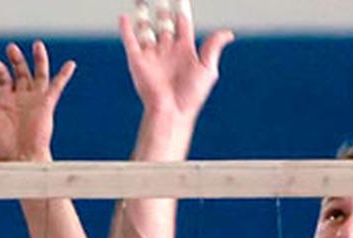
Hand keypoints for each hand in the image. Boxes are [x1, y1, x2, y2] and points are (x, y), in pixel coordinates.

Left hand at [0, 41, 75, 161]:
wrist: (19, 160)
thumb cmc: (0, 150)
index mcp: (5, 102)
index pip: (3, 77)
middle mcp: (21, 98)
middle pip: (20, 72)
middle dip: (16, 59)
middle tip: (11, 47)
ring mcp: (34, 101)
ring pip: (38, 74)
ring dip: (38, 59)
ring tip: (37, 44)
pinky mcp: (46, 105)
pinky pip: (56, 87)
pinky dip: (64, 75)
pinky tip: (70, 64)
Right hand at [119, 0, 232, 119]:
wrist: (171, 112)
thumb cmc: (191, 96)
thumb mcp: (207, 69)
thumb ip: (214, 47)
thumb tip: (229, 33)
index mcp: (184, 49)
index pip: (182, 22)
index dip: (181, 8)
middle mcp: (167, 50)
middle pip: (163, 21)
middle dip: (161, 7)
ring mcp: (151, 55)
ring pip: (145, 28)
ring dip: (142, 13)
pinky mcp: (137, 61)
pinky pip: (130, 41)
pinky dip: (126, 29)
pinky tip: (123, 17)